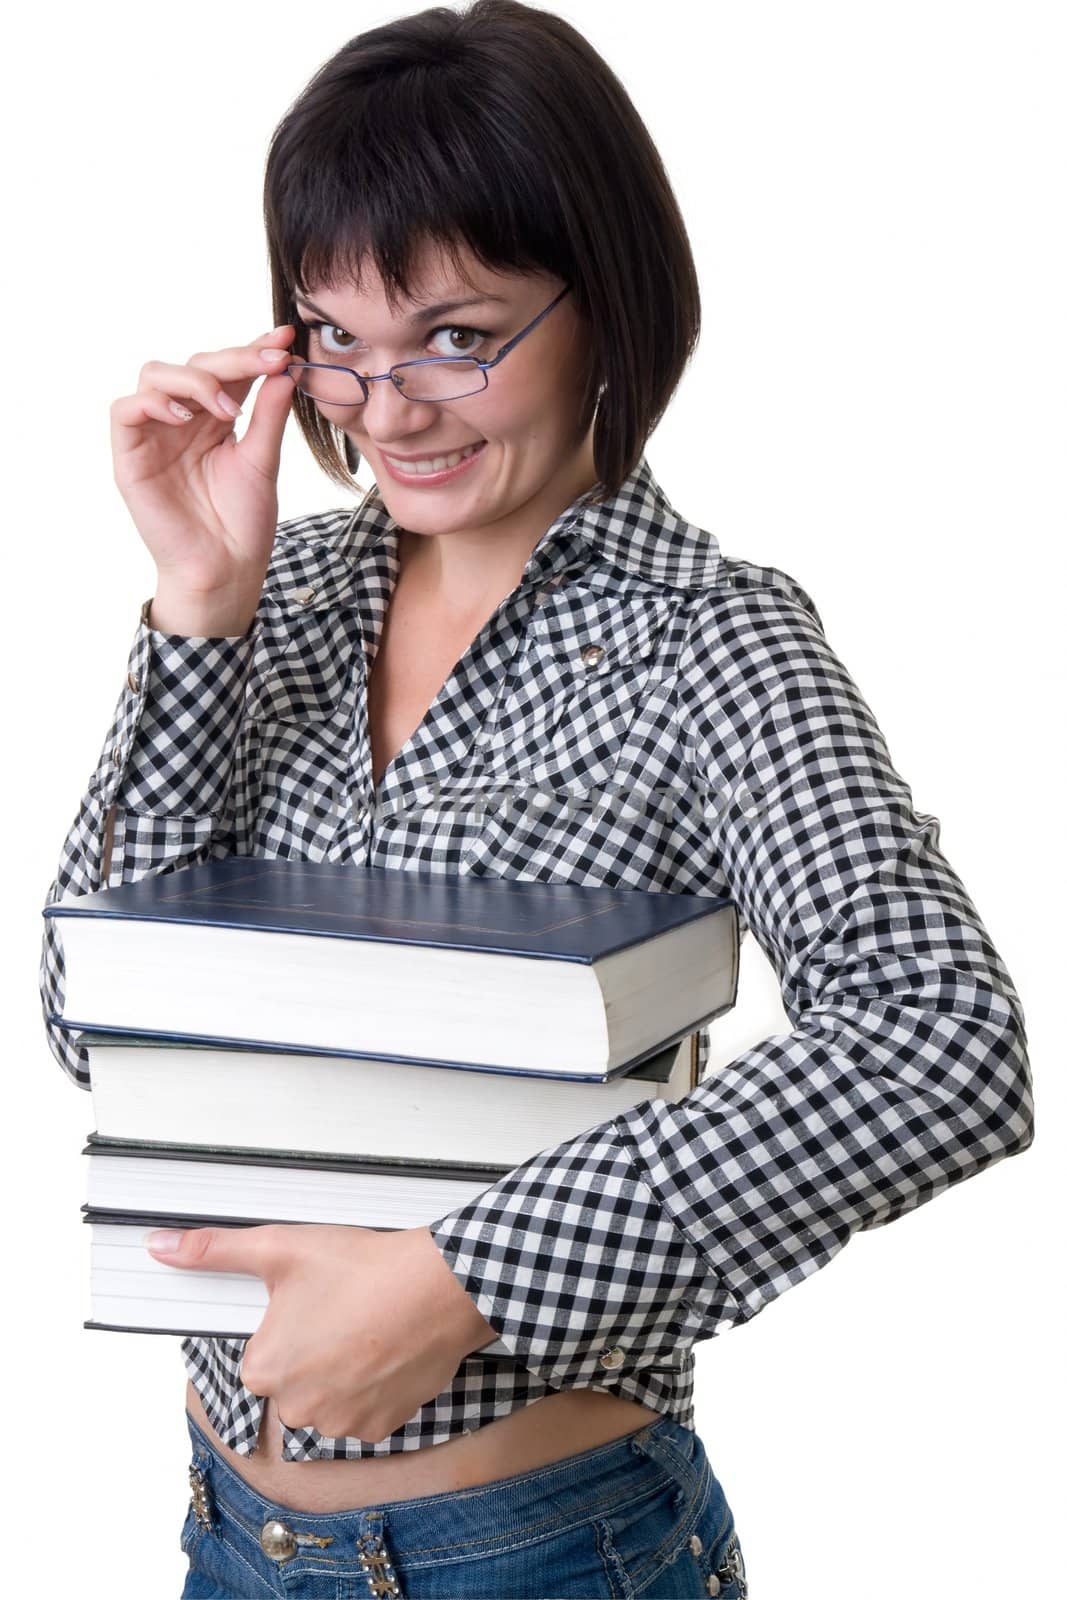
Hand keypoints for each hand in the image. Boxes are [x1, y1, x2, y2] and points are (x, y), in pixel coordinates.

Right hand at [110, 325, 297, 635]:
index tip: (285, 341)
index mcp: (215, 419)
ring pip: (156, 374)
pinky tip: (186, 416)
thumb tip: (284, 368)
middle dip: (233, 358)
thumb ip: (269, 415)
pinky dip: (154, 402)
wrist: (226, 570)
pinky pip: (125, 409)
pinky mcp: (130, 456)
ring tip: (227, 409)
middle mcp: (183, 420)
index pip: (229, 371)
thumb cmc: (243, 524)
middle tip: (268, 363)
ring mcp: (155, 435)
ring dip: (194, 379)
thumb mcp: (263, 461)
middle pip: (194, 364)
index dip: (253, 350)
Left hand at [145, 1223, 498, 1442]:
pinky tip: (386, 1352)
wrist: (438, 1288)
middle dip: (313, 1352)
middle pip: (293, 1381)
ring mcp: (341, 1423)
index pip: (260, 1356)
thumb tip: (161, 1247)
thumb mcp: (280, 1248)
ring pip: (328, 1400)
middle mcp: (297, 1408)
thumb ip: (215, 1249)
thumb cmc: (363, 1269)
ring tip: (368, 1329)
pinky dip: (373, 1389)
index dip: (286, 1326)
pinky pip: (364, 1413)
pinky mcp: (380, 1428)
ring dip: (342, 1374)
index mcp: (265, 1369)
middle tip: (342, 1311)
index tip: (311, 1304)